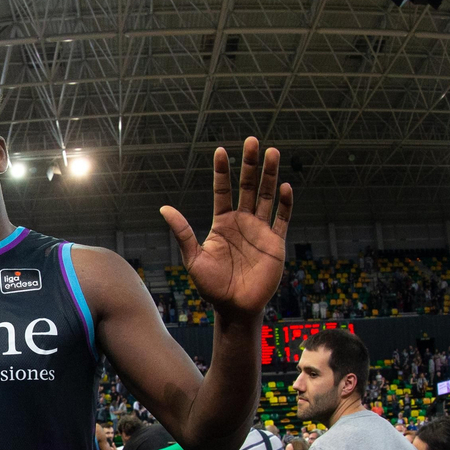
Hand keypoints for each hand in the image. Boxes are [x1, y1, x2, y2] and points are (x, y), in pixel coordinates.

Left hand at [160, 137, 291, 322]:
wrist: (234, 308)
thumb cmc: (211, 287)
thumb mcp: (194, 258)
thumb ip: (183, 233)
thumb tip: (164, 209)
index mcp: (223, 223)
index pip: (223, 191)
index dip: (222, 171)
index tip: (220, 150)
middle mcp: (243, 223)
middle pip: (248, 187)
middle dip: (250, 164)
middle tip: (251, 141)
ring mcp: (260, 231)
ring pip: (266, 196)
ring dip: (270, 175)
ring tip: (272, 152)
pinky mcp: (275, 243)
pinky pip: (282, 219)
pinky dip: (284, 203)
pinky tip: (285, 186)